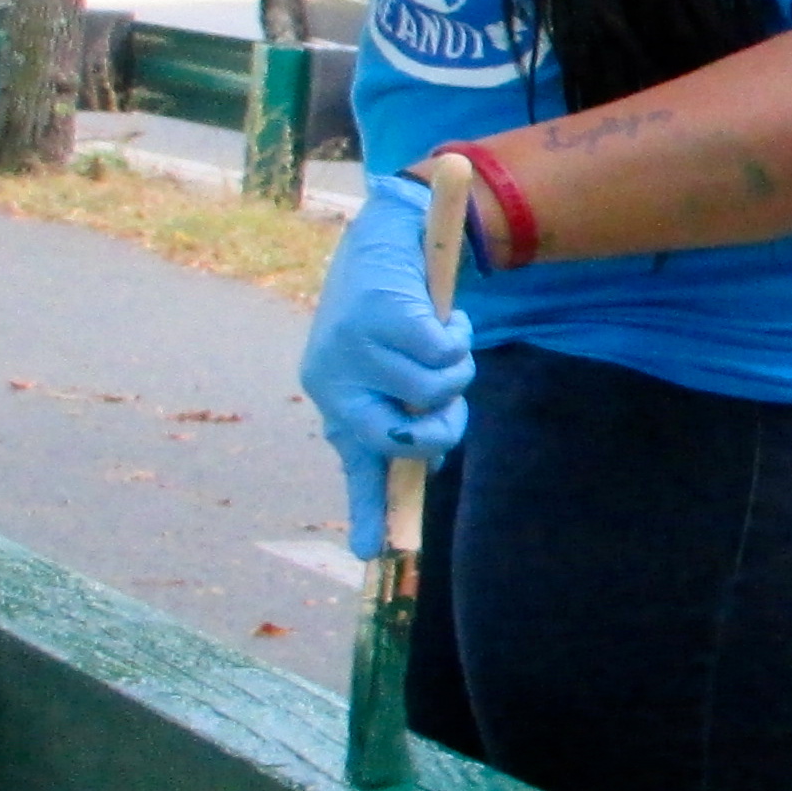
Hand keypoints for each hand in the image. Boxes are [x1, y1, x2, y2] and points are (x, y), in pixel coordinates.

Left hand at [302, 171, 472, 555]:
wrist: (389, 236)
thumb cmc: (392, 312)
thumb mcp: (391, 371)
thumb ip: (405, 417)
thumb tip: (428, 469)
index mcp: (335, 399)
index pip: (355, 463)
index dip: (367, 511)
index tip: (371, 554)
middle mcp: (332, 379)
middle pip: (400, 439)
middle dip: (442, 430)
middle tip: (453, 409)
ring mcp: (352, 348)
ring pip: (435, 391)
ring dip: (457, 367)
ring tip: (444, 339)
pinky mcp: (380, 314)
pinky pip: (445, 353)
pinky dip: (459, 336)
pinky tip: (446, 316)